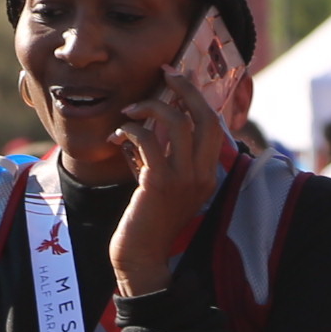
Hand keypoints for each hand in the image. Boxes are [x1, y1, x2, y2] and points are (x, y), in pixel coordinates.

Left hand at [108, 69, 231, 293]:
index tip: (176, 79)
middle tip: (165, 72)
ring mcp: (183, 179)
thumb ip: (166, 158)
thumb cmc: (148, 223)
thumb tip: (152, 126)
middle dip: (184, 89)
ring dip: (150, 108)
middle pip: (204, 117)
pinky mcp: (159, 183)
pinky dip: (130, 130)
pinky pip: (147, 140)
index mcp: (207, 173)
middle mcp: (202, 174)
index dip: (196, 97)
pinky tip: (117, 136)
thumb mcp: (164, 186)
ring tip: (130, 110)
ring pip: (176, 123)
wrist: (141, 259)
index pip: (212, 124)